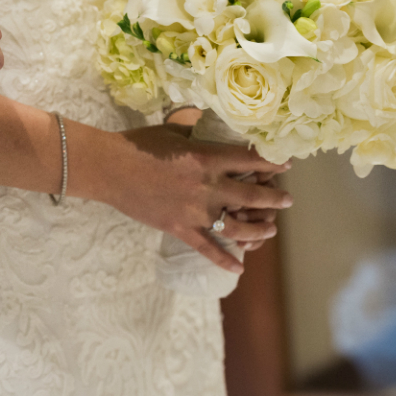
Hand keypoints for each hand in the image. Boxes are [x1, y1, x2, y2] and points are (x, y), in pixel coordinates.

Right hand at [86, 124, 292, 272]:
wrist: (109, 168)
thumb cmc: (139, 144)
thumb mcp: (174, 131)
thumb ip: (199, 134)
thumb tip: (215, 128)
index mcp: (207, 158)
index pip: (251, 160)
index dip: (272, 162)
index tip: (285, 163)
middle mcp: (207, 187)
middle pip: (252, 195)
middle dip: (274, 198)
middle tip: (286, 200)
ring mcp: (193, 211)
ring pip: (237, 226)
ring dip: (258, 229)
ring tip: (270, 230)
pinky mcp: (179, 228)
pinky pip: (207, 247)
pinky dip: (224, 259)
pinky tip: (239, 267)